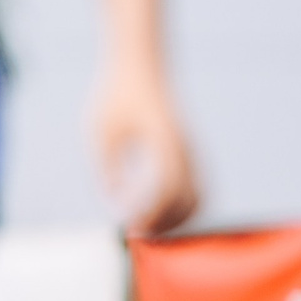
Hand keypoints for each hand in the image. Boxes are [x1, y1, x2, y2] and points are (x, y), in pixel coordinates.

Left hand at [93, 59, 198, 234]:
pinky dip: (183, 206)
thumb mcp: (101, 132)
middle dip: (165, 222)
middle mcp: (184, 146)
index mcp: (164, 139)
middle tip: (138, 233)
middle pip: (188, 198)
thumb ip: (107, 167)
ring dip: (177, 217)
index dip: (151, 211)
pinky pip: (196, 187)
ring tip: (147, 227)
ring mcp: (191, 149)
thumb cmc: (115, 97)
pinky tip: (156, 213)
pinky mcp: (188, 150)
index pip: (167, 188)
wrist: (139, 66)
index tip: (129, 223)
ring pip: (198, 196)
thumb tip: (115, 200)